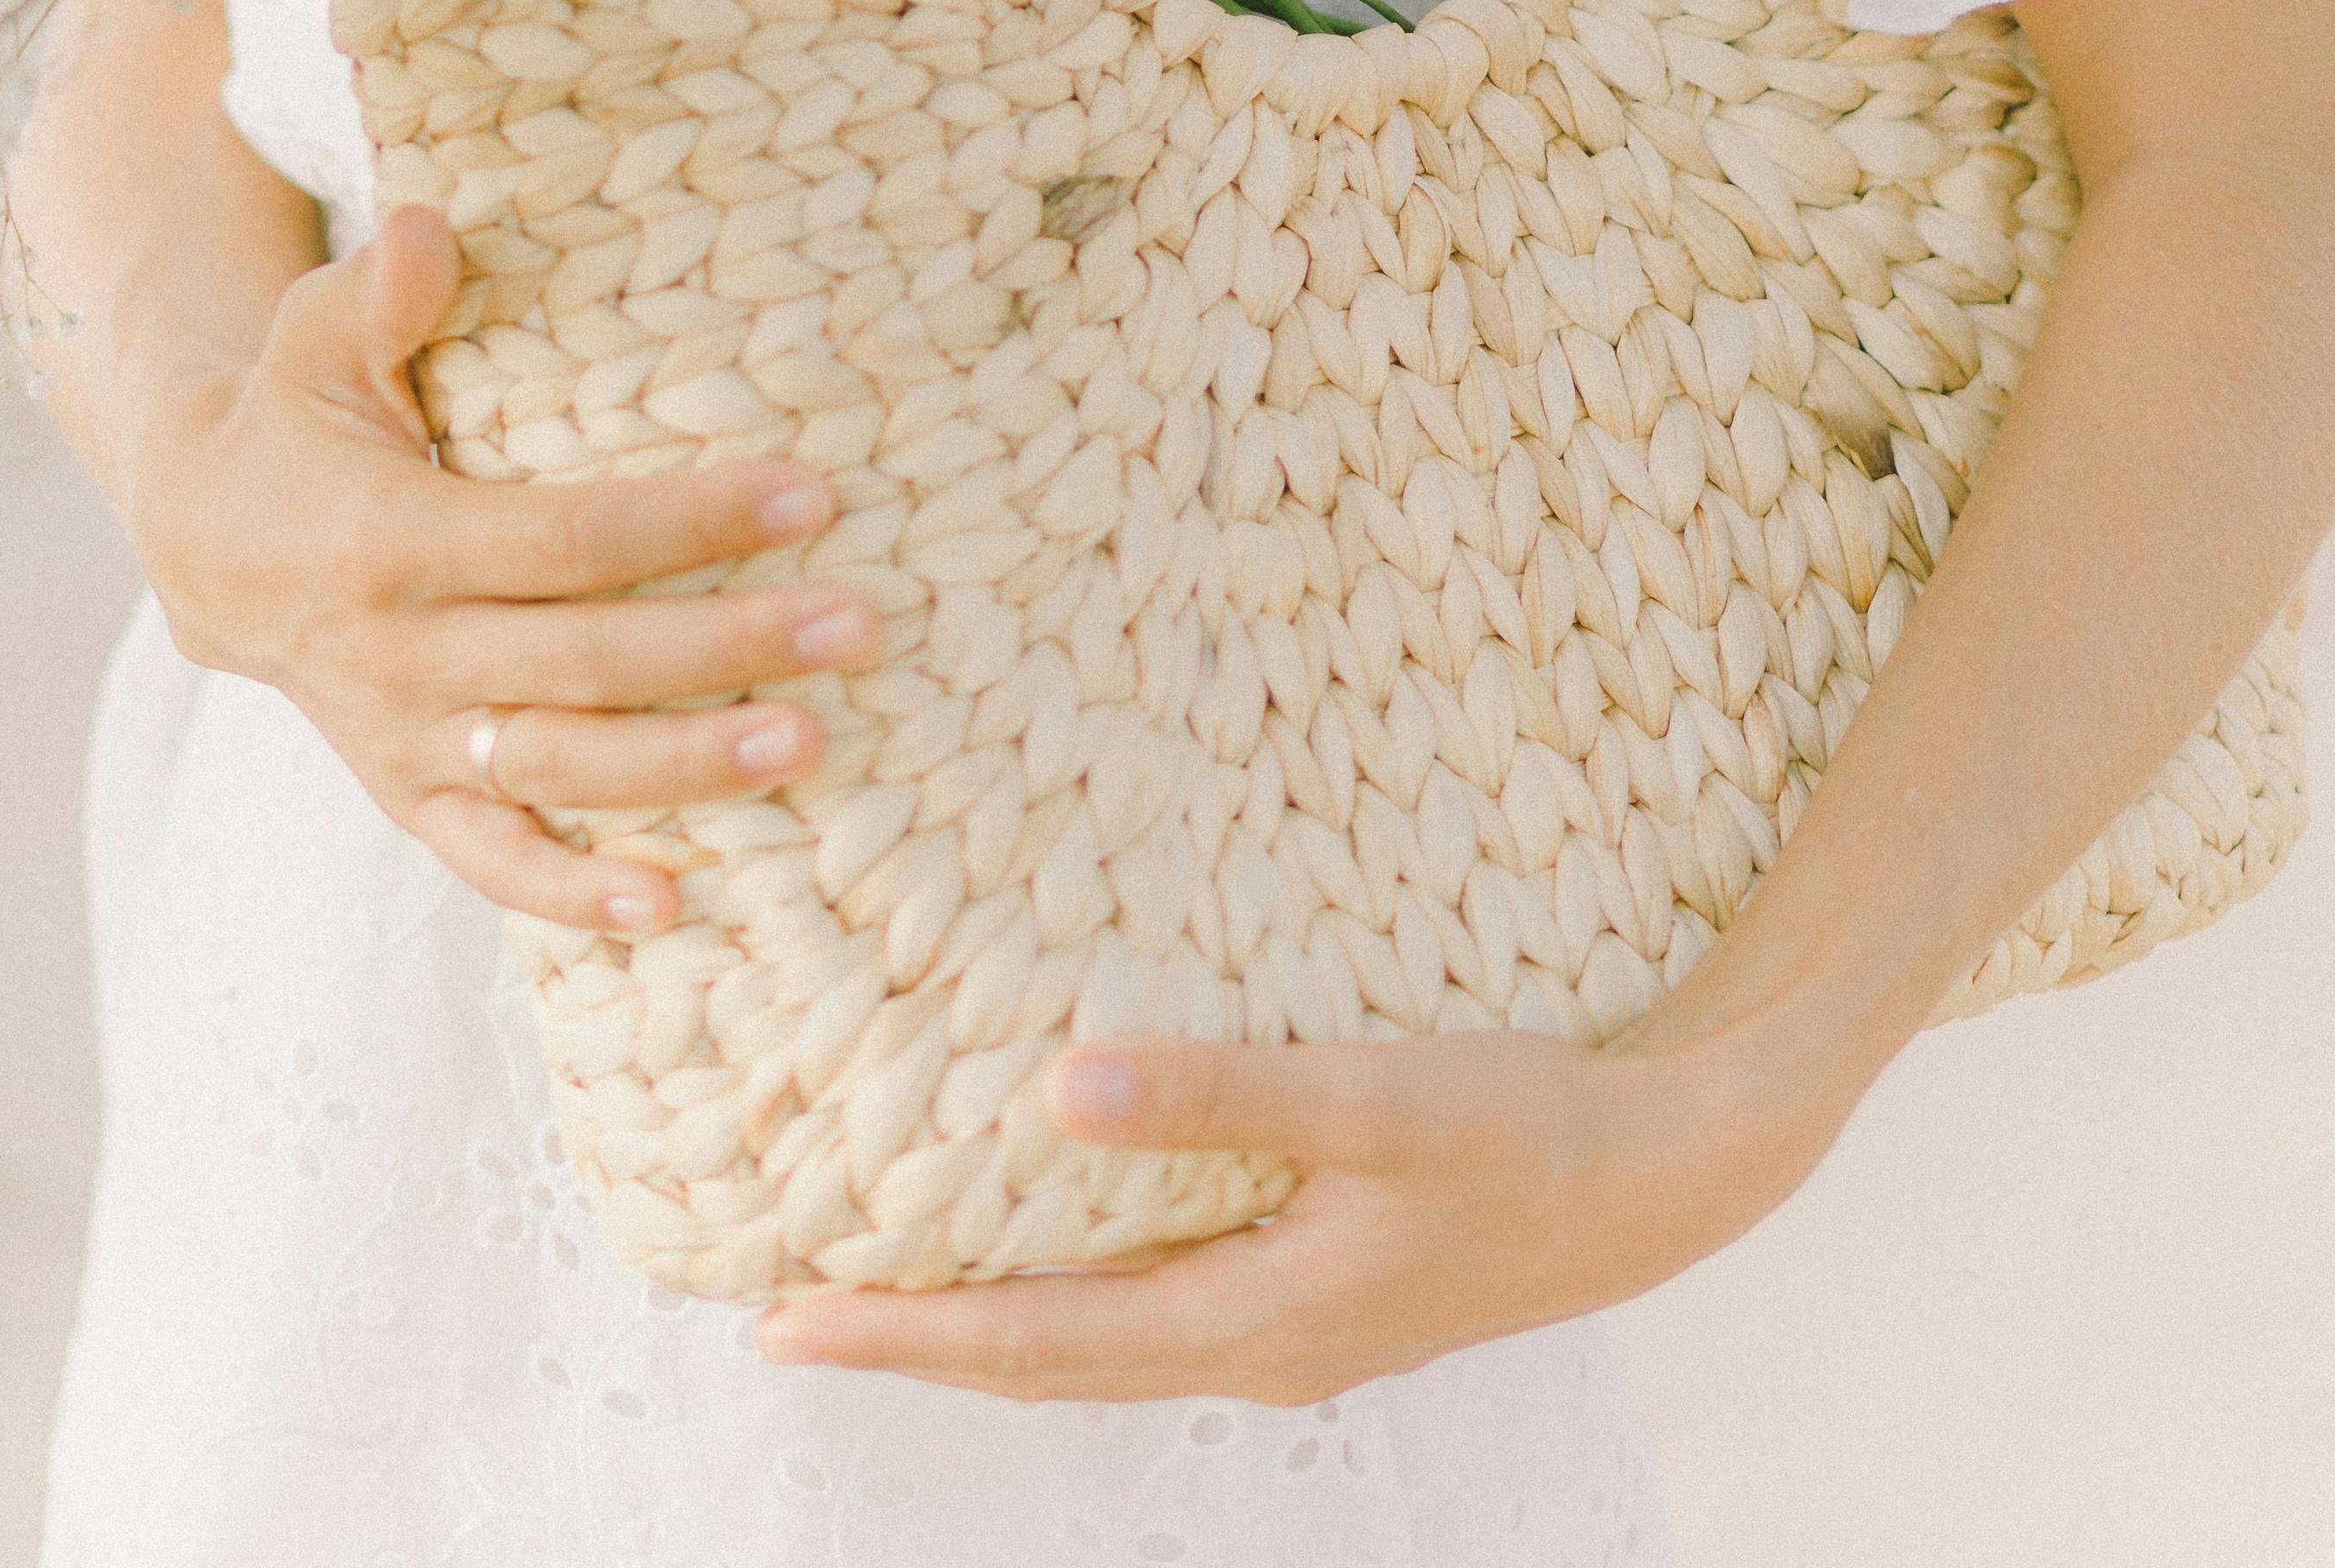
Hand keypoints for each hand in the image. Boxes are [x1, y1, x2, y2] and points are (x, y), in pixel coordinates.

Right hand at [120, 197, 883, 933]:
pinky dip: (572, 895)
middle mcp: (400, 655)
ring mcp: (405, 740)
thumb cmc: (294, 416)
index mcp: (391, 540)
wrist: (206, 542)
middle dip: (729, 646)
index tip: (804, 498)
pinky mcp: (408, 793)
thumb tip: (427, 227)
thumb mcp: (314, 337)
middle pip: (588, 662)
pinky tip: (672, 906)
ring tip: (809, 743)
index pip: (567, 540)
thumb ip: (379, 290)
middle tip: (856, 626)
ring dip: (687, 768)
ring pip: (561, 770)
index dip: (685, 523)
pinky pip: (491, 861)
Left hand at [756, 1018, 1833, 1401]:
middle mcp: (1257, 1347)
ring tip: (890, 1280)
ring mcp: (1291, 1327)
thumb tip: (1055, 1090)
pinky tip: (1051, 1230)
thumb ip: (1214, 1093)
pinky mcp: (1321, 1290)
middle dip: (920, 1338)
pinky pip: (1157, 1304)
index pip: (1035, 1342)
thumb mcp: (1367, 1099)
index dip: (905, 1332)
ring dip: (994, 1319)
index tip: (785, 1318)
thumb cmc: (1523, 1132)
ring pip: (1102, 1340)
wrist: (1663, 1177)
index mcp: (1253, 1321)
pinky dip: (1077, 1286)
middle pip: (1050, 1359)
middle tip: (793, 1310)